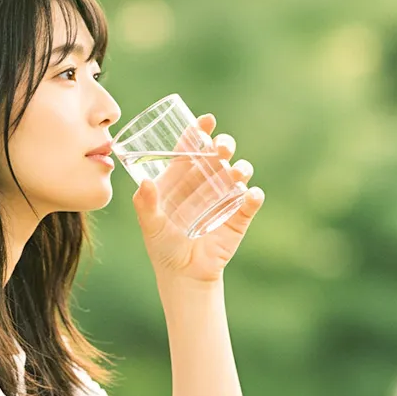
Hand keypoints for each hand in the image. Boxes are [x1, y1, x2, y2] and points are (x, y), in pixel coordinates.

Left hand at [131, 113, 264, 283]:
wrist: (183, 275)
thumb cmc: (162, 245)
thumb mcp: (150, 225)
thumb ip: (145, 205)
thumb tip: (144, 183)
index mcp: (181, 179)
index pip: (190, 150)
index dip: (198, 133)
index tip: (206, 120)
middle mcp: (204, 183)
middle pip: (217, 157)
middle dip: (223, 146)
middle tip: (222, 147)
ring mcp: (223, 199)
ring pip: (236, 175)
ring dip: (240, 170)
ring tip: (237, 172)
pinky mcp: (238, 218)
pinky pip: (248, 204)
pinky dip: (252, 198)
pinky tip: (251, 195)